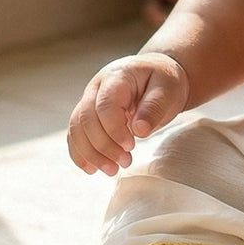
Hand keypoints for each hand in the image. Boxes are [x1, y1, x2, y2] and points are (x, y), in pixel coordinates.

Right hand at [66, 51, 189, 175]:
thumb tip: (140, 130)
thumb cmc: (163, 80)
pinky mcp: (87, 113)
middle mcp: (96, 86)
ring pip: (77, 128)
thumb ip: (154, 107)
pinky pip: (75, 134)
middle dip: (103, 146)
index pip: (105, 105)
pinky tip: (92, 168)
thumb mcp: (167, 89)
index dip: (114, 130)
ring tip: (111, 170)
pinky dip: (80, 153)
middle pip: (87, 119)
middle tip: (125, 162)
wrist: (157, 74)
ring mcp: (89, 99)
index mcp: (116, 76)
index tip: (131, 146)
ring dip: (90, 153)